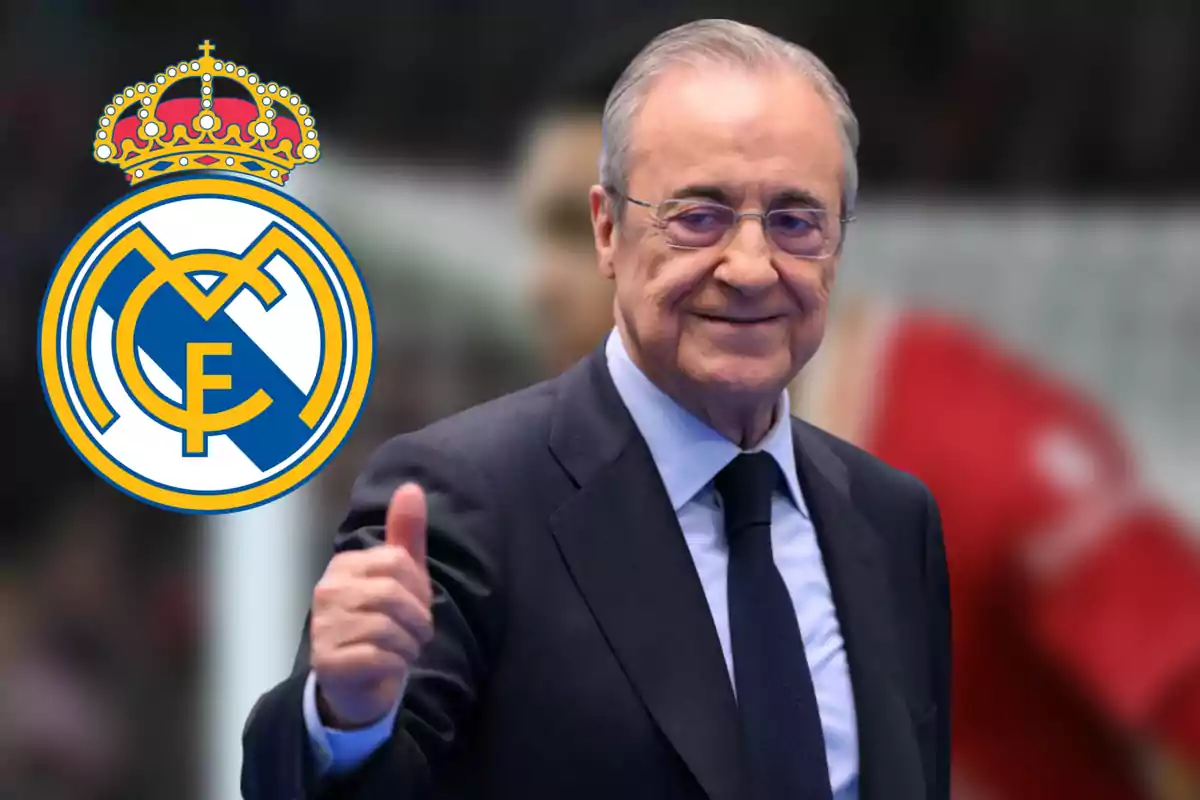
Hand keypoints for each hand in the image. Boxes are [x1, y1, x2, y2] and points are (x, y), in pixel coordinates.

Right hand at [311, 483, 433, 728]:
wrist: (359, 683)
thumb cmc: (383, 622)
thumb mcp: (402, 576)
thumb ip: (406, 533)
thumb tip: (411, 487)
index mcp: (344, 566)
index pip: (398, 563)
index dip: (419, 590)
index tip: (415, 607)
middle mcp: (327, 591)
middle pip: (394, 595)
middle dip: (417, 620)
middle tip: (413, 635)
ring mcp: (323, 627)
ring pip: (388, 628)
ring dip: (408, 645)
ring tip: (401, 650)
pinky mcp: (328, 662)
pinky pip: (379, 657)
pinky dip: (395, 664)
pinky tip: (388, 666)